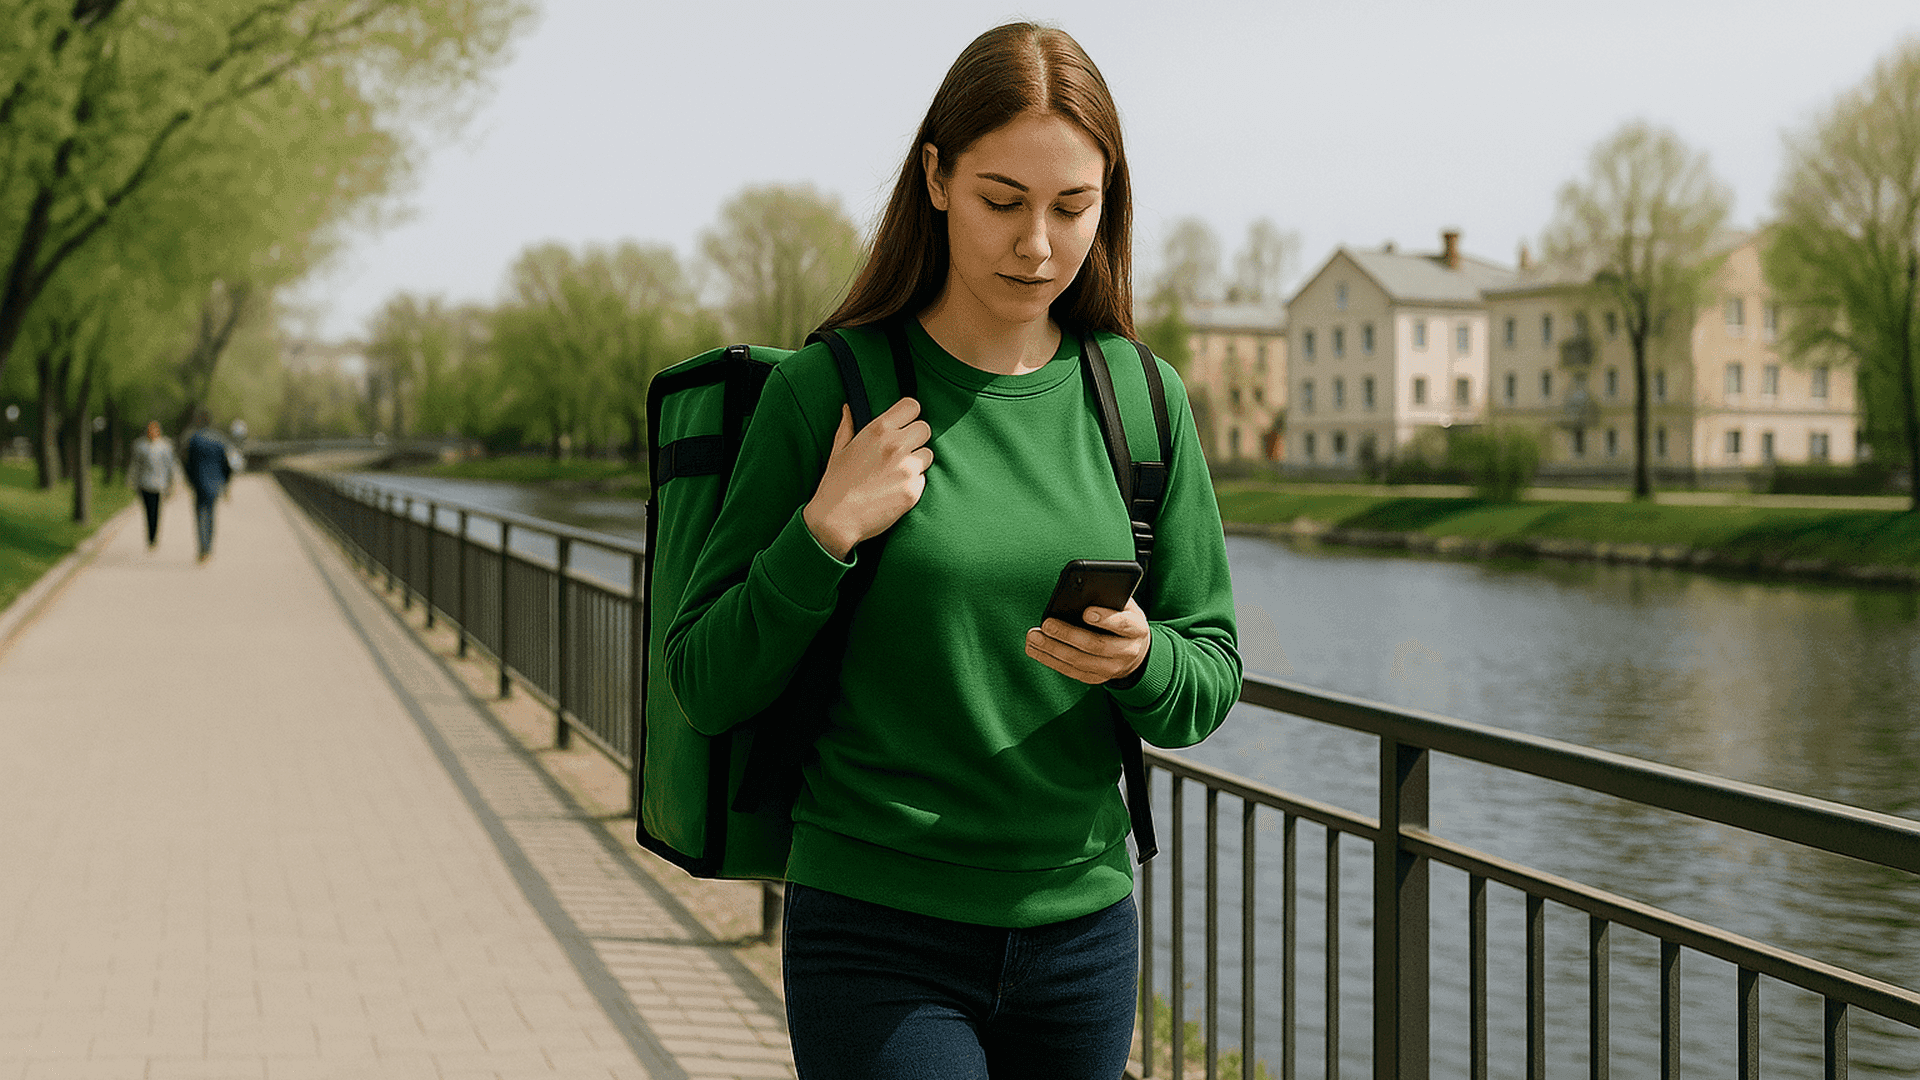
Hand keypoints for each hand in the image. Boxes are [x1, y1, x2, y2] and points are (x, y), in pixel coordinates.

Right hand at [803, 398, 933, 560]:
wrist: (836, 520)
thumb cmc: (836, 484)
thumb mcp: (839, 450)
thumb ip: (847, 426)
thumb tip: (848, 408)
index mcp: (878, 430)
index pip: (912, 406)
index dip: (909, 415)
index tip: (904, 424)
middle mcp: (895, 445)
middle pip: (924, 429)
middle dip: (915, 438)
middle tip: (901, 452)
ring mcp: (907, 468)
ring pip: (928, 455)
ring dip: (917, 462)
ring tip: (896, 473)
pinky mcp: (914, 490)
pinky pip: (923, 479)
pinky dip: (913, 484)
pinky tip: (895, 490)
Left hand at [1025, 597, 1150, 685]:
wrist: (1136, 651)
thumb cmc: (1124, 620)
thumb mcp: (1126, 606)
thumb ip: (1110, 598)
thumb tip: (1082, 590)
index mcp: (1137, 629)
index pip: (1123, 625)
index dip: (1105, 619)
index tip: (1086, 612)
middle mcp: (1126, 652)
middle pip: (1096, 646)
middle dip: (1069, 635)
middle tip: (1047, 624)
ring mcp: (1111, 668)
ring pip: (1080, 662)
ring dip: (1053, 650)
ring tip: (1034, 637)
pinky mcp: (1096, 678)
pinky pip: (1072, 672)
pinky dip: (1051, 661)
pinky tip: (1036, 650)